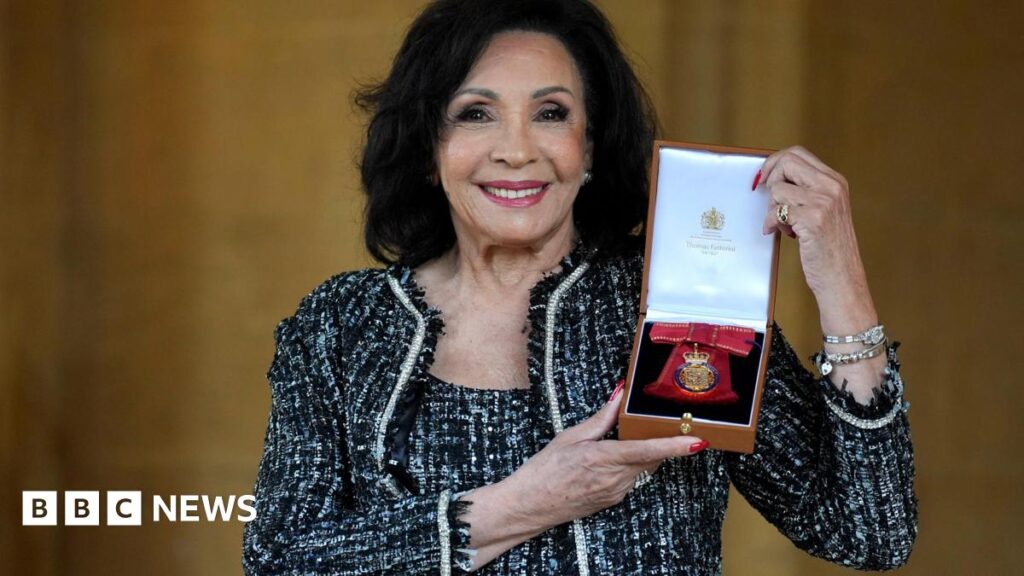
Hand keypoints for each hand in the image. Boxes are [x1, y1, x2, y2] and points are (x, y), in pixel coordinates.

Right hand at [504, 386, 703, 528]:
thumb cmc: (545, 469)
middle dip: (661, 439)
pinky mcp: (614, 499)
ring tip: (625, 437)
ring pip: (642, 467)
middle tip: (669, 422)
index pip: (648, 450)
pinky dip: (629, 463)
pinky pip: (631, 477)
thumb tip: (619, 395)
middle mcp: (616, 478)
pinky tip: (610, 458)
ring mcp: (616, 492)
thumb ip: (601, 418)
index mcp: (604, 458)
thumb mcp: (571, 437)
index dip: (675, 446)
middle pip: (651, 456)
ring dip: (642, 451)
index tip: (698, 441)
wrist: (530, 505)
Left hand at [756, 146, 883, 402]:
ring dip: (772, 209)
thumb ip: (805, 193)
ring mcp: (823, 202)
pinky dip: (772, 223)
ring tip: (785, 226)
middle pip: (786, 161)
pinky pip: (777, 210)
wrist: (841, 280)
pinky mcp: (812, 219)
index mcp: (835, 181)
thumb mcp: (823, 212)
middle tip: (766, 200)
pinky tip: (780, 234)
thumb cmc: (828, 250)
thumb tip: (772, 179)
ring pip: (777, 189)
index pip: (798, 153)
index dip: (774, 163)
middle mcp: (832, 187)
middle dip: (769, 179)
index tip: (763, 179)